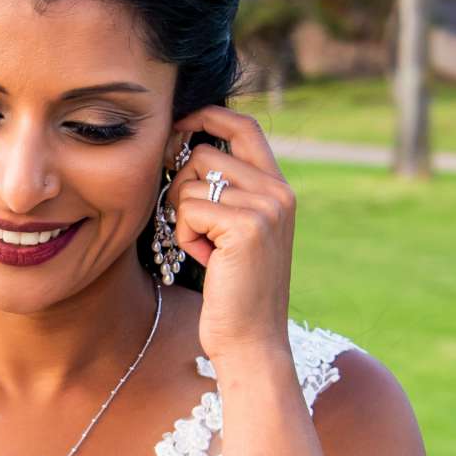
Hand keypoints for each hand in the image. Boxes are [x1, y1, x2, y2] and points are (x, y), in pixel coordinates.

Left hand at [172, 106, 296, 363]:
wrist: (251, 339)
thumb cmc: (231, 289)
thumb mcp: (233, 232)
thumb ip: (224, 192)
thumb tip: (182, 147)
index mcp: (278, 188)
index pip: (244, 126)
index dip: (207, 115)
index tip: (177, 126)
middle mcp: (278, 191)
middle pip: (204, 152)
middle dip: (180, 184)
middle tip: (189, 223)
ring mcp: (266, 206)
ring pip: (192, 181)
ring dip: (182, 217)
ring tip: (204, 249)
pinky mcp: (247, 225)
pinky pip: (188, 209)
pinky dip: (184, 235)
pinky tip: (204, 259)